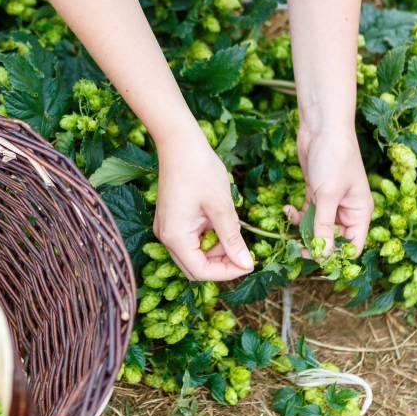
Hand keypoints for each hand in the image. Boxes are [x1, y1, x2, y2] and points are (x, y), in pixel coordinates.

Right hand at [153, 123, 253, 280]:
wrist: (179, 142)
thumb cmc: (200, 169)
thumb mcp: (221, 206)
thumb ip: (232, 238)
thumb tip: (246, 264)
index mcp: (176, 237)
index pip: (201, 271)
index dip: (227, 273)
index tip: (249, 263)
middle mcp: (166, 237)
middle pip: (195, 268)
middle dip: (221, 265)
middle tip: (244, 254)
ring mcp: (167, 229)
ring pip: (193, 255)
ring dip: (215, 251)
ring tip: (232, 231)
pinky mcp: (171, 221)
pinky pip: (190, 241)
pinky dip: (208, 239)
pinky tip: (220, 223)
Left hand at [285, 127, 373, 256]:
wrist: (323, 127)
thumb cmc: (333, 157)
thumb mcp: (327, 194)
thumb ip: (323, 226)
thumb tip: (323, 254)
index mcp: (359, 212)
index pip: (353, 246)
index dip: (336, 255)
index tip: (315, 256)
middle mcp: (347, 210)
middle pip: (333, 239)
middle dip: (315, 243)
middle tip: (296, 248)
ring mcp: (331, 202)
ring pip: (317, 227)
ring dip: (302, 229)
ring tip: (289, 224)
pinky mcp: (316, 193)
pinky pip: (307, 214)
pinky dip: (296, 215)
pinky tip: (286, 209)